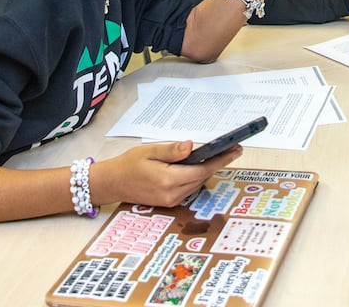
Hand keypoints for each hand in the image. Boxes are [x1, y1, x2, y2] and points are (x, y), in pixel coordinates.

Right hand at [96, 140, 241, 208]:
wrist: (113, 183)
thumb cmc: (129, 165)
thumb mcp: (149, 151)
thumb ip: (172, 151)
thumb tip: (191, 146)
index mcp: (168, 179)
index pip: (202, 169)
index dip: (221, 160)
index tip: (235, 151)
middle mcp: (172, 194)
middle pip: (202, 177)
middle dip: (218, 163)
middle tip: (233, 149)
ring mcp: (171, 200)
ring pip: (197, 184)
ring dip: (208, 171)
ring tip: (221, 155)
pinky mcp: (169, 202)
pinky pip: (189, 189)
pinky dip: (196, 177)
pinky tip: (200, 167)